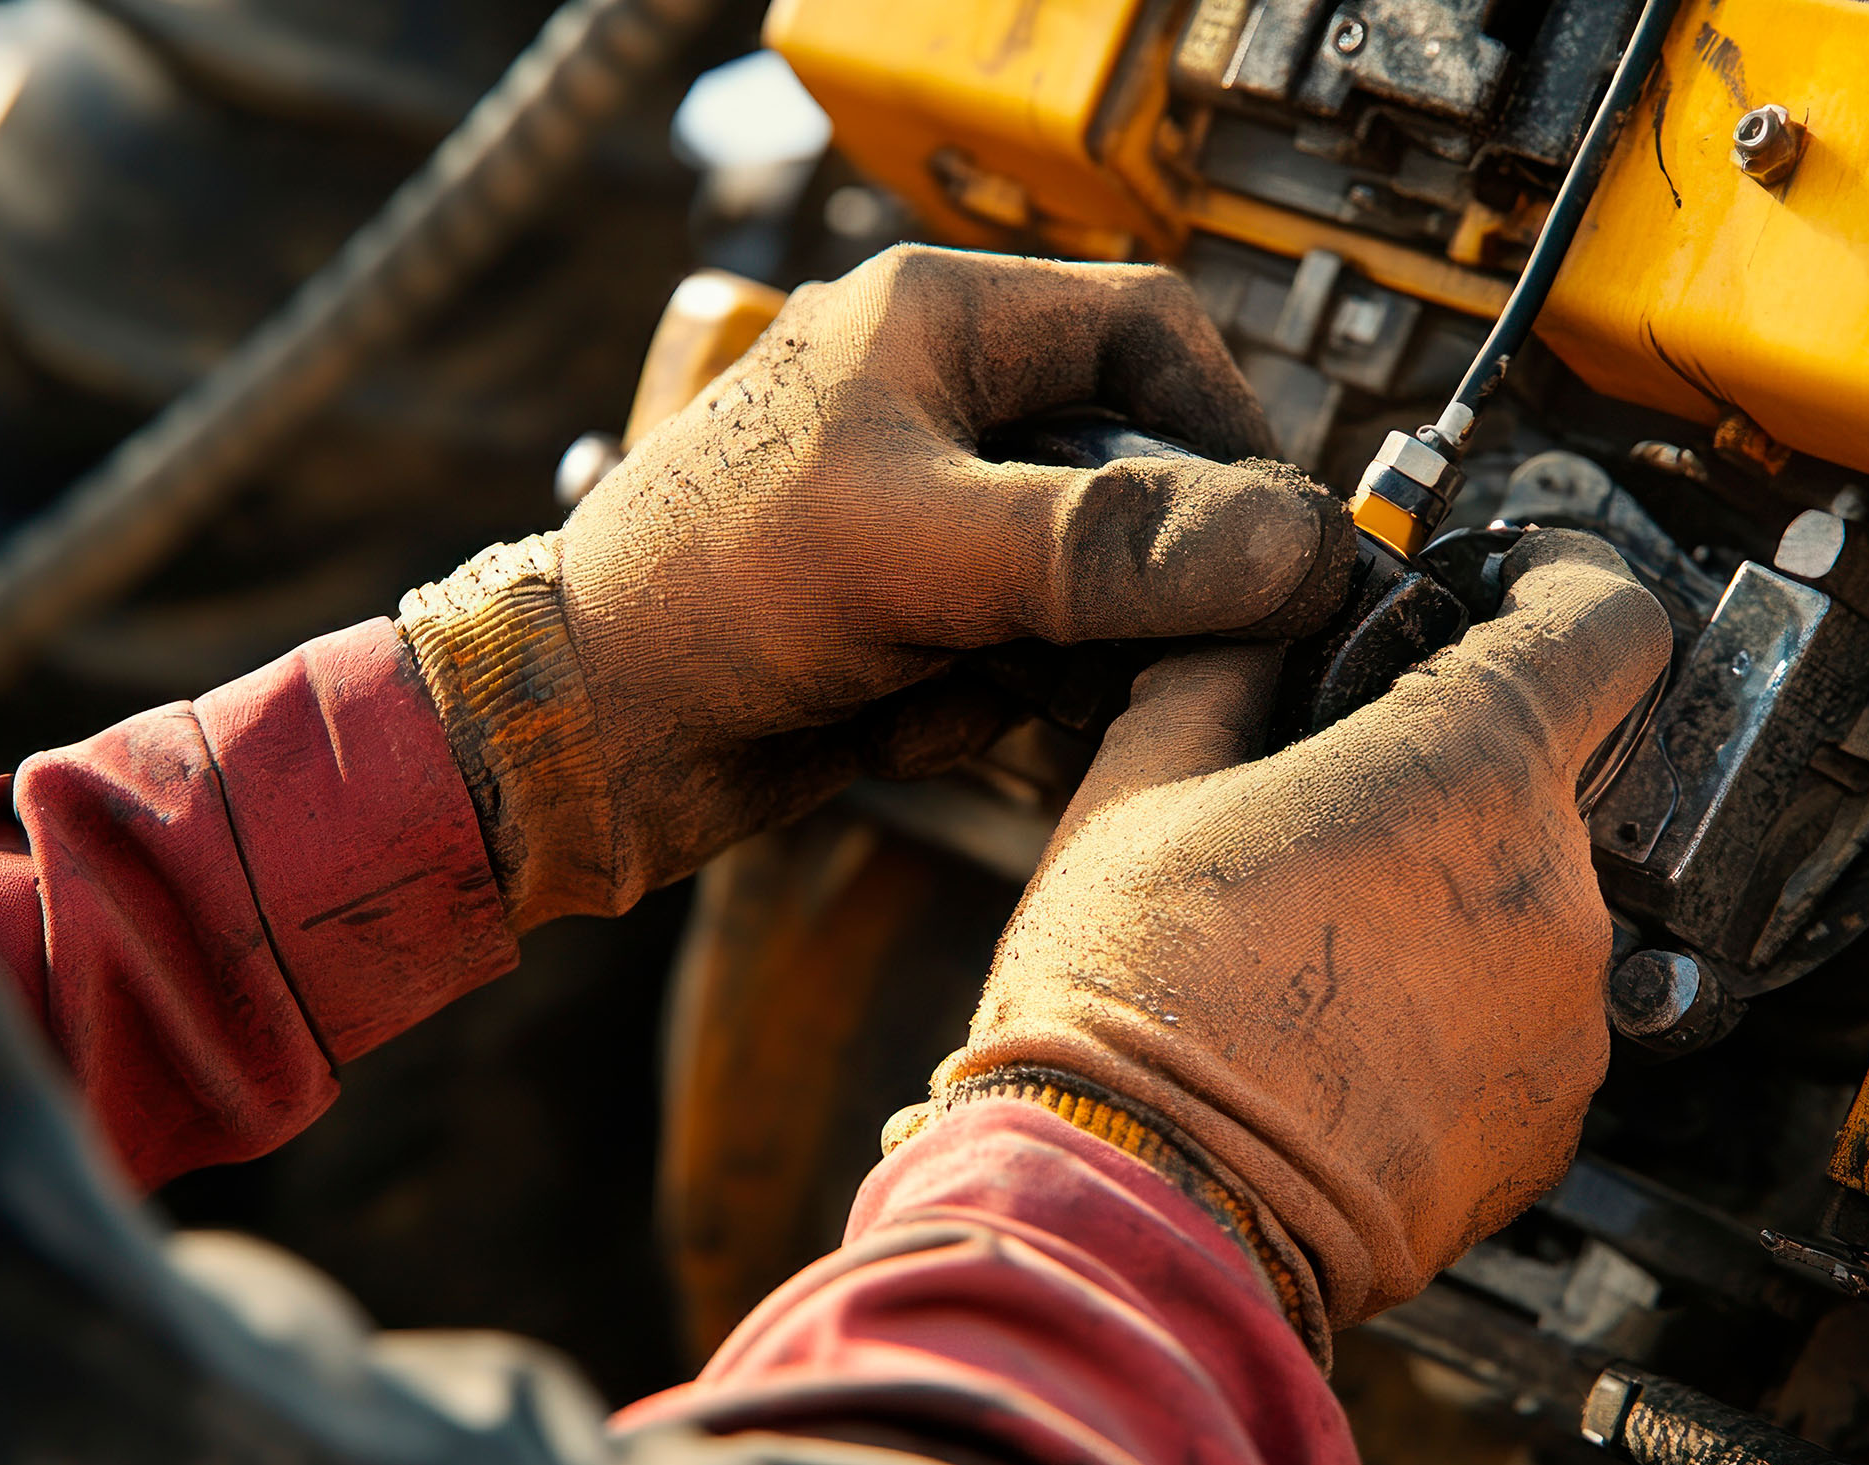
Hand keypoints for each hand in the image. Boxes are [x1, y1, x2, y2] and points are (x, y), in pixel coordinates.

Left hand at [398, 245, 1350, 927]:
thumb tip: (1290, 543)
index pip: (1147, 331)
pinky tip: (905, 724)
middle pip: (1127, 467)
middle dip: (1135, 576)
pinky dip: (987, 700)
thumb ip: (1115, 543)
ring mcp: (920, 512)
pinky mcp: (904, 608)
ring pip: (1081, 574)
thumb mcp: (927, 549)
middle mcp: (933, 403)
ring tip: (992, 698)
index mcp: (931, 323)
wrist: (578, 738)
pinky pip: (1018, 649)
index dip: (1225, 430)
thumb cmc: (699, 594)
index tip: (1268, 539)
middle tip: (1156, 652)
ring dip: (1058, 657)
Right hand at [925, 530, 1672, 1332]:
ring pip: (1533, 910)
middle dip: (1451, 784)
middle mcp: (1553, 886)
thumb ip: (1218, 679)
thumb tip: (1245, 634)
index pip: (1605, 620)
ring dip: (1453, 910)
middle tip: (1332, 821)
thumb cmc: (1135, 1007)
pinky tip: (1347, 1043)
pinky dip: (1459, 1022)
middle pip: (1550, 778)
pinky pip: (1526, 1029)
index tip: (1517, 600)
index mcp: (1464, 766)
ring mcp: (1567, 1018)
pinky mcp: (1551, 1128)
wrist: (1147, 1204)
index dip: (1560, 588)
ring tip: (1318, 955)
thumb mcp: (1135, 789)